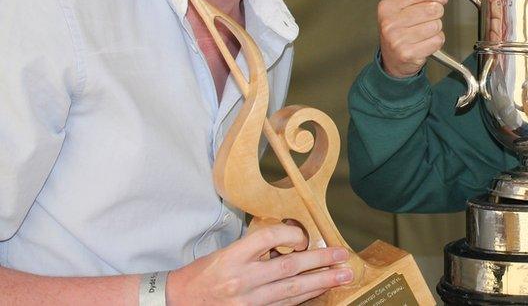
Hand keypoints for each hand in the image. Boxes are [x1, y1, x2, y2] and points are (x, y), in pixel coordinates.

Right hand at [167, 223, 351, 304]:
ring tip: (341, 275)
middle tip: (343, 256)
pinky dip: (303, 298)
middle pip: (290, 266)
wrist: (178, 302)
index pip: (269, 237)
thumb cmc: (203, 275)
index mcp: (233, 256)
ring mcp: (248, 300)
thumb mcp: (226, 253)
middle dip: (321, 261)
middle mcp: (242, 278)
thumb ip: (256, 249)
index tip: (305, 237)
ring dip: (321, 281)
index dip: (292, 233)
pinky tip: (319, 291)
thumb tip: (291, 243)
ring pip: (292, 289)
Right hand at [378, 0, 447, 77]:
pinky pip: (437, 41)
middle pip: (432, 9)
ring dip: (436, 29)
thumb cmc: (403, 25)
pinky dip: (435, 42)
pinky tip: (424, 43)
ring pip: (436, 26)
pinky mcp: (407, 54)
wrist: (393, 58)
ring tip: (423, 32)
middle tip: (426, 19)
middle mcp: (389, 22)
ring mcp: (396, 39)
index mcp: (388, 5)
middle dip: (436, 14)